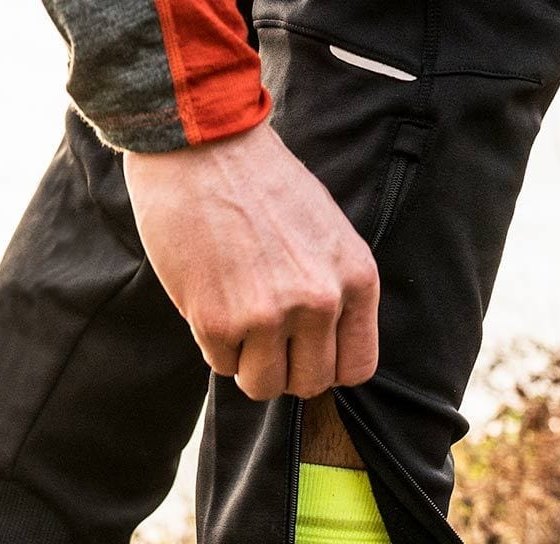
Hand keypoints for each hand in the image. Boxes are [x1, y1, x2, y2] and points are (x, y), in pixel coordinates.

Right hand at [124, 122, 379, 400]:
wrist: (202, 141)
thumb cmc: (263, 184)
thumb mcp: (329, 233)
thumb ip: (336, 291)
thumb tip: (326, 349)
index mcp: (357, 279)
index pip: (357, 368)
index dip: (327, 365)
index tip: (305, 349)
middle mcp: (320, 302)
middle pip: (309, 384)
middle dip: (284, 369)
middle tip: (263, 335)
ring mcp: (269, 315)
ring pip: (263, 386)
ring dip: (247, 364)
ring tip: (237, 320)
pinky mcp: (218, 321)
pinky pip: (220, 366)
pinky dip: (213, 343)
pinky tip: (209, 297)